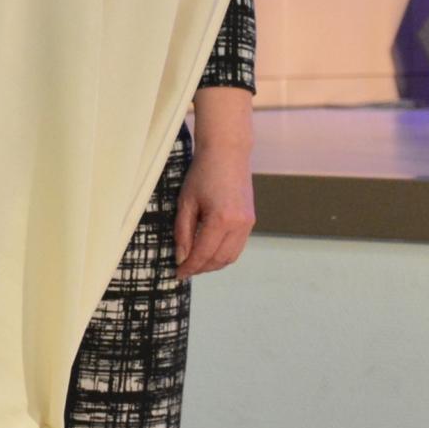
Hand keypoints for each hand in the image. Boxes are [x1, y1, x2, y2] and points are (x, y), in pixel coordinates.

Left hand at [175, 142, 255, 277]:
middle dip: (201, 268)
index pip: (204, 254)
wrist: (227, 153)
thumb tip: (181, 257)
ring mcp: (248, 224)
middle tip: (184, 270)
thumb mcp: (185, 202)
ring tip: (195, 263)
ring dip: (213, 263)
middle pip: (220, 259)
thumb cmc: (202, 173)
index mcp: (221, 220)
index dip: (190, 267)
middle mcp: (239, 225)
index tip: (178, 274)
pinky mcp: (251, 221)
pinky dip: (223, 253)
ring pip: (231, 256)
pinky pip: (237, 246)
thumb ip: (183, 232)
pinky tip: (209, 250)